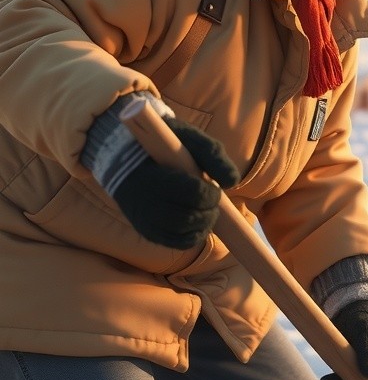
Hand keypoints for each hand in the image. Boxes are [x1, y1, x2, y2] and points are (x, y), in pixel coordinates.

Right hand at [113, 119, 238, 248]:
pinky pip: (172, 243)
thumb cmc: (162, 143)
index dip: (210, 194)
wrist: (123, 156)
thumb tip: (232, 182)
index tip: (215, 188)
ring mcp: (142, 219)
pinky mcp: (145, 230)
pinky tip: (198, 225)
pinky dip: (190, 237)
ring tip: (208, 213)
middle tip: (214, 203)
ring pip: (180, 235)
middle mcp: (144, 201)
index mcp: (154, 174)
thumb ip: (212, 154)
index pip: (191, 193)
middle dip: (209, 213)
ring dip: (202, 227)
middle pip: (187, 218)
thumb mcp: (187, 137)